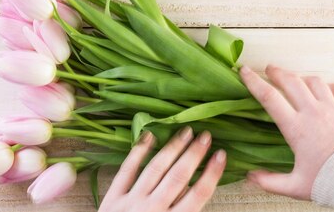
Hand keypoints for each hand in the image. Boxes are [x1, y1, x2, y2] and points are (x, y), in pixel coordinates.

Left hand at [98, 127, 225, 211]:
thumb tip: (197, 191)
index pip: (198, 194)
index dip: (212, 173)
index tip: (221, 155)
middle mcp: (153, 210)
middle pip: (178, 176)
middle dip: (194, 154)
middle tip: (206, 135)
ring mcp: (131, 203)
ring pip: (155, 168)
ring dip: (172, 148)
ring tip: (186, 131)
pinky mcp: (112, 199)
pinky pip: (126, 170)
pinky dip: (138, 152)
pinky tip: (150, 135)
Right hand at [240, 65, 333, 199]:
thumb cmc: (330, 183)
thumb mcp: (296, 186)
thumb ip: (270, 181)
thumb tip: (250, 177)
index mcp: (297, 128)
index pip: (269, 98)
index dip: (254, 81)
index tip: (244, 71)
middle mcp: (314, 113)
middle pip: (291, 82)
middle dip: (277, 72)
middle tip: (269, 69)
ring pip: (314, 81)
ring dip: (302, 78)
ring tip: (296, 80)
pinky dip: (329, 85)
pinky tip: (325, 89)